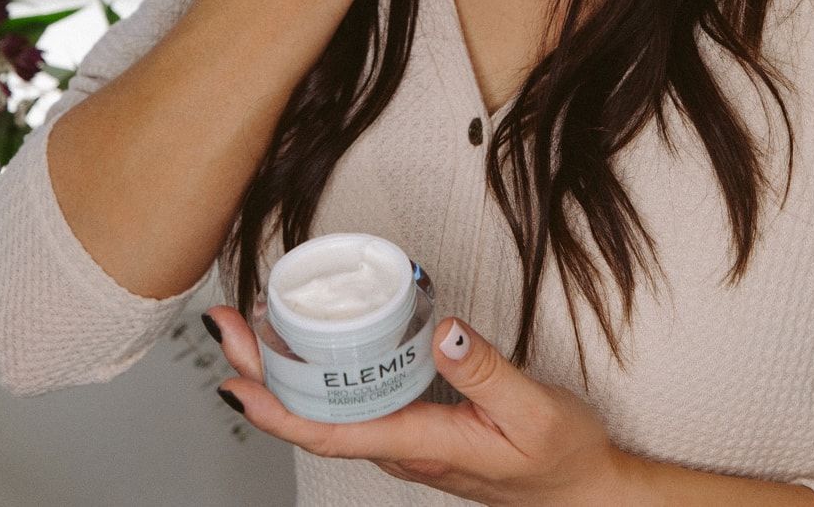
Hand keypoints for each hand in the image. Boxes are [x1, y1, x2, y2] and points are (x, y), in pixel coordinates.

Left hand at [203, 304, 630, 506]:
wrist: (587, 494)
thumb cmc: (562, 459)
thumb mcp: (534, 410)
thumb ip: (486, 371)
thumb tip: (440, 330)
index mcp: (422, 444)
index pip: (330, 431)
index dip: (275, 406)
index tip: (236, 375)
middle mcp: (404, 446)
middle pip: (315, 415)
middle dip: (262, 372)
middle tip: (227, 323)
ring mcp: (409, 438)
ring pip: (329, 408)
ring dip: (286, 370)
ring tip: (255, 325)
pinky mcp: (419, 425)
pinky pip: (354, 401)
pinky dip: (322, 371)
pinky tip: (316, 346)